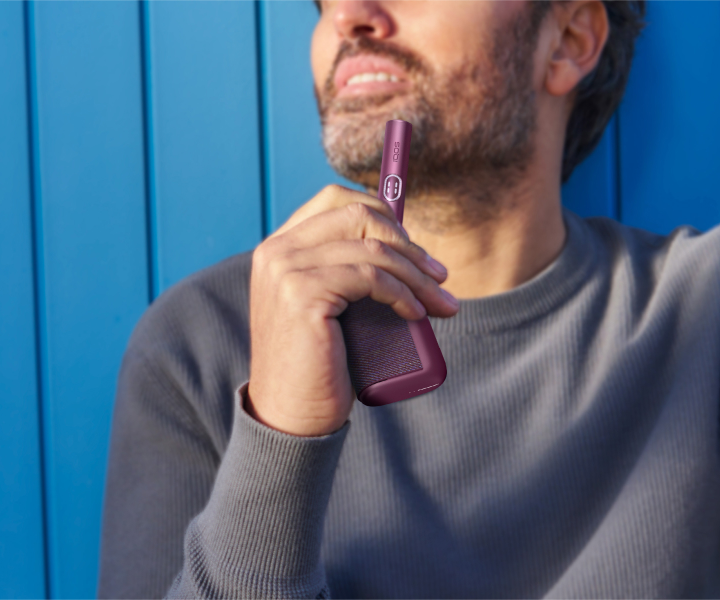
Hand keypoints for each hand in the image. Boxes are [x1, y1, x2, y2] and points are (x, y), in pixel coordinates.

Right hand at [246, 184, 458, 436]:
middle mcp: (277, 251)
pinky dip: (403, 292)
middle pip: (359, 214)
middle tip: (439, 276)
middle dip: (409, 245)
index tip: (415, 248)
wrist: (291, 416)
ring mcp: (286, 270)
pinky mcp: (302, 294)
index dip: (384, 213)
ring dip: (417, 275)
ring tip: (441, 303)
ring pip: (373, 248)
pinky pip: (371, 277)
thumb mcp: (332, 306)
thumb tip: (411, 250)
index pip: (336, 199)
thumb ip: (350, 272)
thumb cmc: (319, 364)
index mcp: (280, 248)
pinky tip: (417, 313)